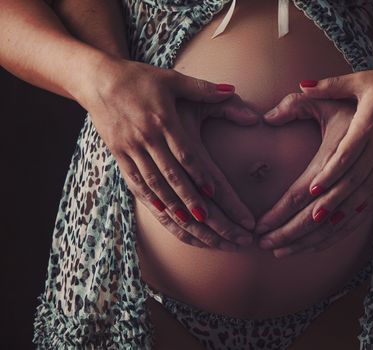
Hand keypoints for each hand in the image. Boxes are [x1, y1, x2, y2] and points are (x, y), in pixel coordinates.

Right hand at [79, 57, 257, 250]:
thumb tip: (231, 89)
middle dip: (190, 199)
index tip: (213, 193)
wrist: (98, 79)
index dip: (199, 174)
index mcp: (163, 120)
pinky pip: (134, 181)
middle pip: (171, 175)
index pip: (185, 154)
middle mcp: (146, 137)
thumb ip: (202, 88)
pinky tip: (161, 211)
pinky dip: (149, 197)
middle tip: (208, 220)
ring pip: (153, 183)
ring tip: (189, 223)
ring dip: (172, 205)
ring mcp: (130, 148)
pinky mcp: (118, 154)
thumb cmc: (140, 79)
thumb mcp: (172, 79)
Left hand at [256, 65, 372, 257]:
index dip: (330, 173)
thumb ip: (330, 85)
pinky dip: (361, 212)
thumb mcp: (362, 81)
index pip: (347, 154)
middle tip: (305, 222)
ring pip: (364, 196)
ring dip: (340, 217)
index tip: (311, 190)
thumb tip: (301, 84)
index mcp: (370, 124)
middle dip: (327, 205)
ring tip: (316, 235)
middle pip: (352, 182)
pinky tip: (343, 227)